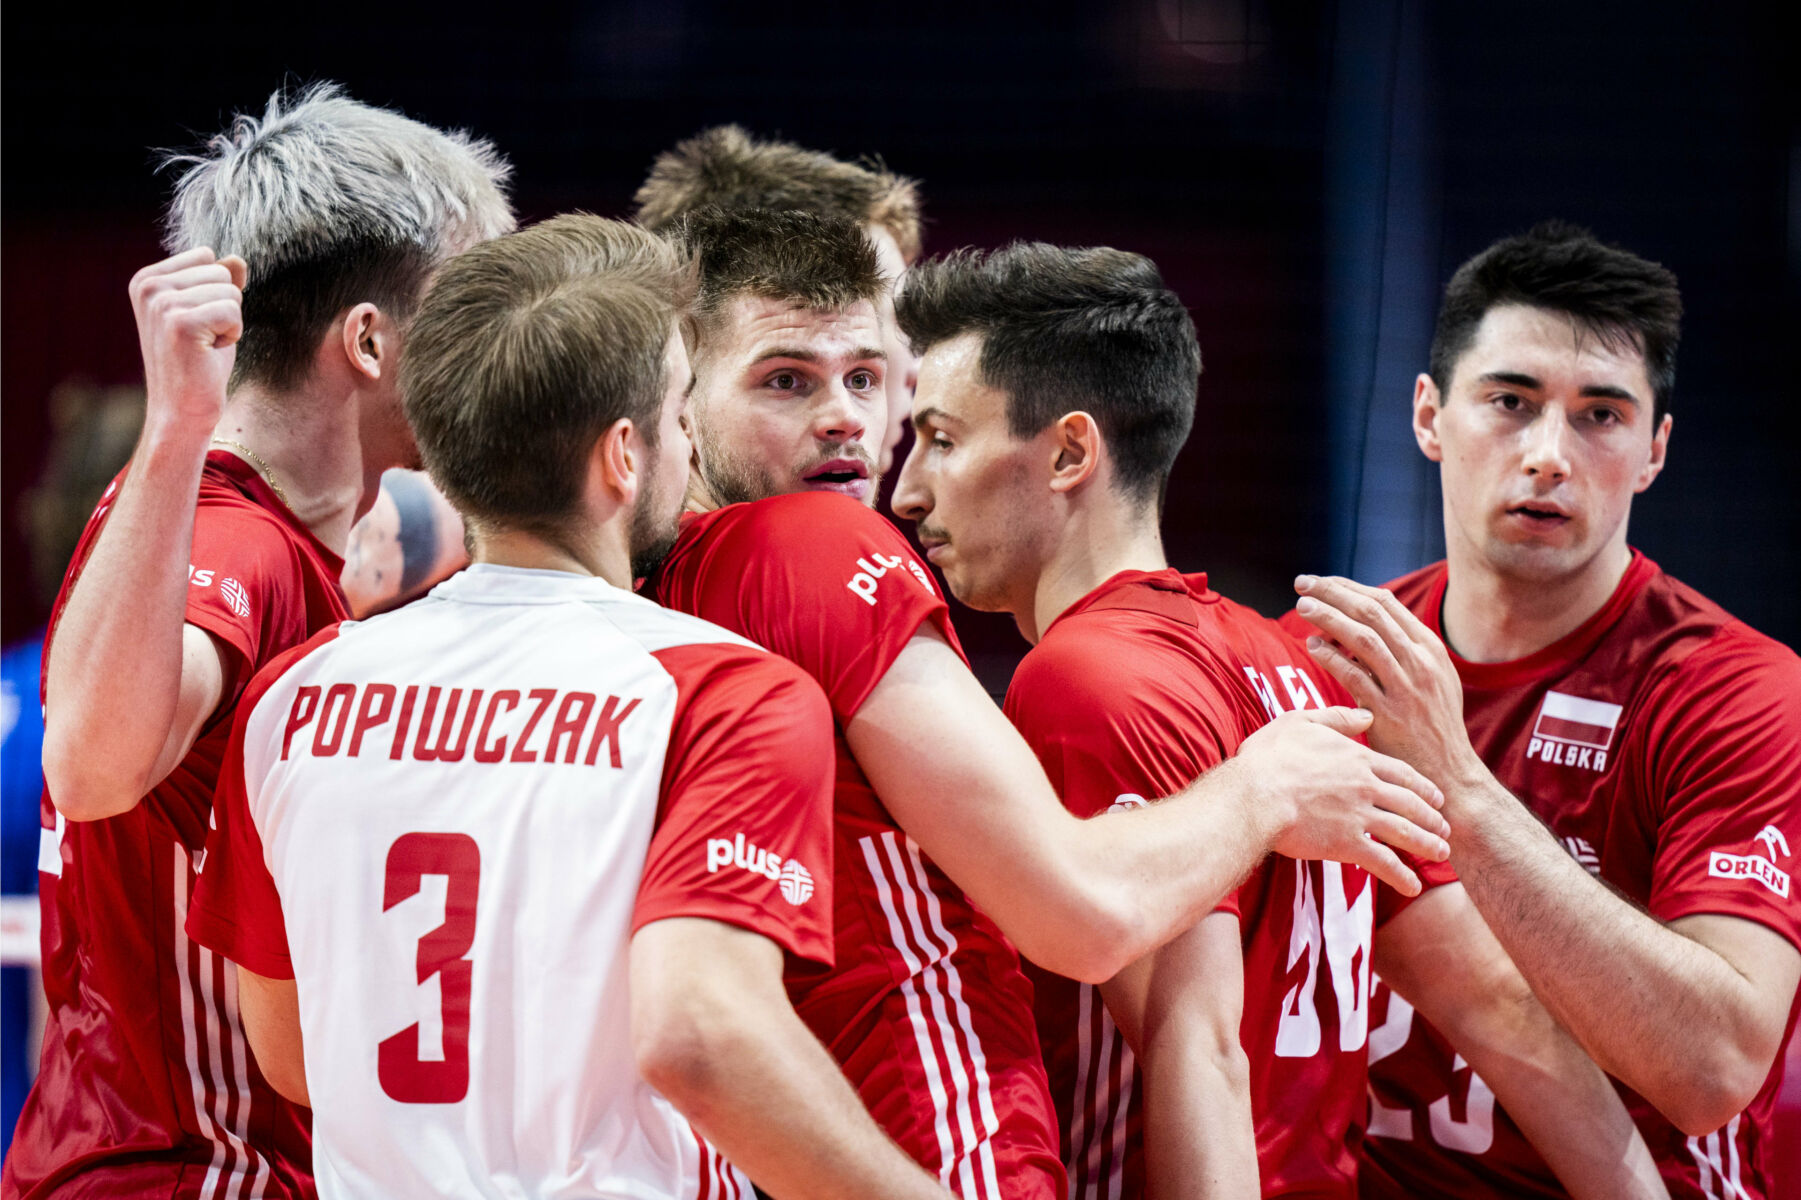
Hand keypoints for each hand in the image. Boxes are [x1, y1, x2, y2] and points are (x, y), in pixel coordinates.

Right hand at [128, 248, 247, 436]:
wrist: (183, 408)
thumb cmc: (198, 362)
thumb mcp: (209, 313)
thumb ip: (218, 282)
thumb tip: (236, 258)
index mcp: (146, 279)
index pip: (207, 257)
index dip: (214, 292)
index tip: (196, 322)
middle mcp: (148, 286)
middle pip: (221, 272)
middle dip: (223, 307)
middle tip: (201, 338)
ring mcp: (161, 303)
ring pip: (230, 291)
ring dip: (228, 322)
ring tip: (204, 346)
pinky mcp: (180, 323)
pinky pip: (233, 311)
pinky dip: (232, 335)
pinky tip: (209, 353)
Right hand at [1235, 705, 1449, 895]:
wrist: (1254, 794)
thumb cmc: (1270, 757)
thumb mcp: (1301, 723)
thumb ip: (1337, 718)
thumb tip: (1368, 714)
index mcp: (1357, 758)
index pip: (1402, 772)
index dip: (1423, 786)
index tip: (1437, 797)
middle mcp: (1366, 786)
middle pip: (1411, 803)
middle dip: (1432, 817)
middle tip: (1446, 828)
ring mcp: (1359, 816)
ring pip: (1406, 832)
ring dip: (1427, 845)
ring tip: (1441, 854)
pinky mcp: (1346, 843)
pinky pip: (1383, 862)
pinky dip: (1402, 876)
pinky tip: (1413, 887)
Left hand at [1292, 575, 1487, 789]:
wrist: (1448, 771)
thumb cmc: (1431, 724)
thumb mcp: (1430, 679)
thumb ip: (1402, 651)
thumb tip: (1359, 625)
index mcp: (1430, 647)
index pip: (1385, 602)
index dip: (1349, 588)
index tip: (1322, 582)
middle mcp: (1420, 661)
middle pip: (1371, 612)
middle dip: (1333, 593)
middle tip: (1302, 583)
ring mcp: (1406, 686)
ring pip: (1362, 638)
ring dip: (1328, 618)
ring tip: (1302, 607)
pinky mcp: (1388, 712)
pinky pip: (1355, 676)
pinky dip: (1331, 657)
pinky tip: (1312, 646)